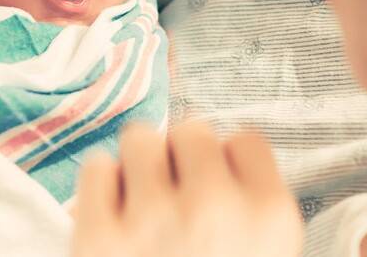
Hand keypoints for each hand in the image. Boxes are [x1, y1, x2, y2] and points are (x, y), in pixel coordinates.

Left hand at [71, 122, 301, 256]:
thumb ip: (248, 207)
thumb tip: (208, 150)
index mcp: (270, 218)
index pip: (244, 140)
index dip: (227, 165)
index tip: (216, 192)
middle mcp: (217, 208)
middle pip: (191, 129)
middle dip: (180, 160)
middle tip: (174, 202)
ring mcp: (154, 220)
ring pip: (140, 138)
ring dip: (137, 169)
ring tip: (142, 213)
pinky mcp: (98, 236)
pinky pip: (96, 167)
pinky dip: (100, 192)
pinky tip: (114, 225)